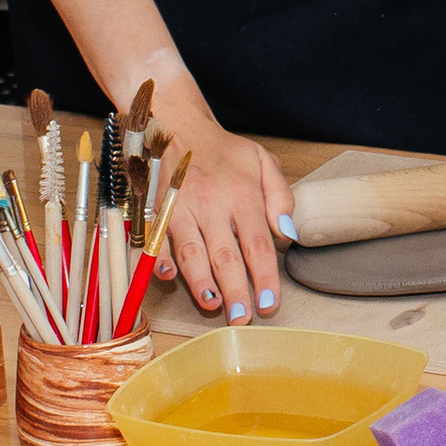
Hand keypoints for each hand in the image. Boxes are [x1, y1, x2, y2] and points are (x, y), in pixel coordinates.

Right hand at [155, 113, 296, 320]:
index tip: (271, 304)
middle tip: (242, 318)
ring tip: (213, 305)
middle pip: (226, 254)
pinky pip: (158, 239)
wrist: (181, 127)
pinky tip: (169, 278)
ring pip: (191, 251)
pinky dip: (161, 259)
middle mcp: (212, 204)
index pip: (258, 244)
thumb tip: (288, 233)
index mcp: (242, 195)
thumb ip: (281, 196)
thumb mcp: (264, 162)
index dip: (265, 277)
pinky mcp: (158, 210)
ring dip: (201, 281)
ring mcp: (182, 208)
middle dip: (235, 289)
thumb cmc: (226, 151)